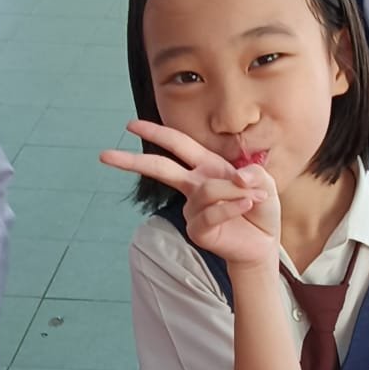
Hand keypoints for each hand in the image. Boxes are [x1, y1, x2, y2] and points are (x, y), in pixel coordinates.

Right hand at [100, 121, 281, 267]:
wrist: (262, 243)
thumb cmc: (260, 209)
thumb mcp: (263, 183)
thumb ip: (252, 173)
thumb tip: (235, 176)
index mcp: (205, 167)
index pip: (177, 145)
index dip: (155, 133)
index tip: (130, 125)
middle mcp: (194, 185)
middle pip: (160, 168)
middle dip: (132, 161)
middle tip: (105, 155)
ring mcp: (193, 209)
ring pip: (206, 191)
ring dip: (233, 191)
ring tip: (252, 197)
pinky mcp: (198, 230)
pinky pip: (212, 213)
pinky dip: (233, 207)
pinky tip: (247, 206)